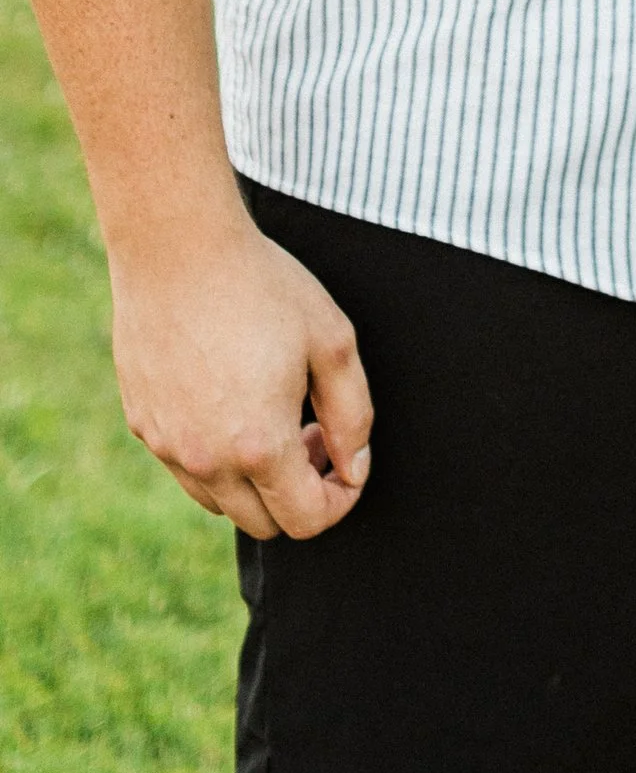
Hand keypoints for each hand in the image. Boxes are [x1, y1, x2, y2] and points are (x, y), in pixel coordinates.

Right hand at [111, 220, 372, 540]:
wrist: (177, 249)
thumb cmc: (262, 287)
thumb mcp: (332, 343)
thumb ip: (353, 416)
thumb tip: (354, 469)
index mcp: (258, 446)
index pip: (305, 521)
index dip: (339, 499)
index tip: (346, 459)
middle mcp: (206, 461)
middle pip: (264, 523)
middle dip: (300, 491)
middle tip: (313, 430)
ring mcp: (167, 447)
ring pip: (221, 502)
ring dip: (256, 479)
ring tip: (274, 413)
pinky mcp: (143, 425)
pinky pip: (187, 468)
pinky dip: (216, 456)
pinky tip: (231, 397)